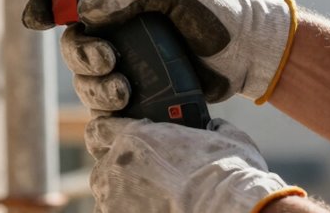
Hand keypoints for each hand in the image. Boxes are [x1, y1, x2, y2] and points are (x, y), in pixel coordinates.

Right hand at [23, 0, 292, 111]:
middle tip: (106, 59)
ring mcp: (125, 58)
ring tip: (123, 89)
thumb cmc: (220, 9)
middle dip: (79, 53)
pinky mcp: (136, 90)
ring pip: (83, 74)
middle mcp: (115, 25)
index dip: (48, 3)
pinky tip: (126, 104)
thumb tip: (87, 9)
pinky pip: (103, 102)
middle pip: (71, 40)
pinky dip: (105, 105)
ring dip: (93, 84)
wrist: (252, 54)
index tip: (42, 17)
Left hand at [86, 117, 302, 212]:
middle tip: (143, 180)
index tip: (120, 142)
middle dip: (118, 171)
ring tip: (149, 202)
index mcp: (135, 136)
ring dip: (120, 197)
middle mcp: (116, 164)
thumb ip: (213, 128)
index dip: (108, 135)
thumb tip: (215, 125)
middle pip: (103, 165)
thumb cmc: (230, 175)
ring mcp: (113, 196)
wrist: (229, 211)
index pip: (99, 129)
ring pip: (105, 194)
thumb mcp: (227, 138)